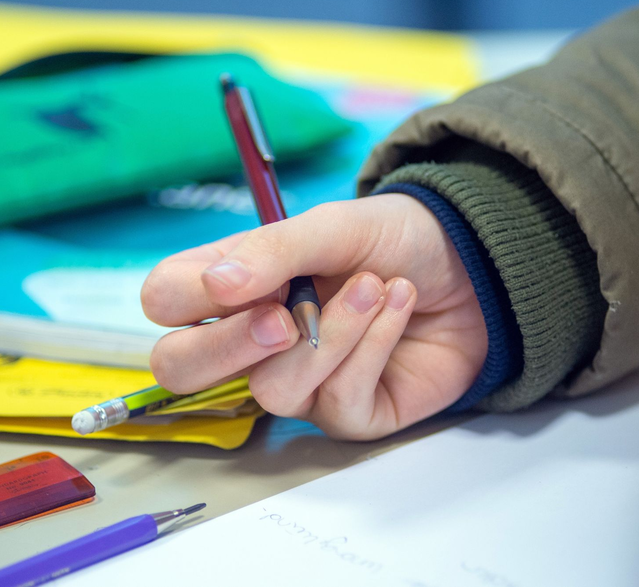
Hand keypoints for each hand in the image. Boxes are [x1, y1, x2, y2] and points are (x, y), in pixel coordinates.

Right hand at [141, 194, 486, 439]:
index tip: (239, 281)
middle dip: (231, 346)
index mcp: (234, 285)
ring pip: (273, 389)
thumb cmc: (393, 239)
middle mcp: (253, 339)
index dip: (187, 298)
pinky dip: (373, 346)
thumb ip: (270, 252)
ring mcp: (297, 381)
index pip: (165, 303)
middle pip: (183, 370)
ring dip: (332, 334)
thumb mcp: (332, 227)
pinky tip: (400, 308)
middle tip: (285, 316)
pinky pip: (339, 399)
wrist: (473, 267)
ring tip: (377, 287)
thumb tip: (216, 285)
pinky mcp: (345, 411)